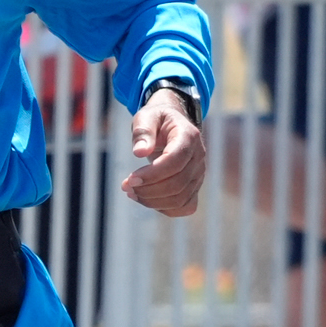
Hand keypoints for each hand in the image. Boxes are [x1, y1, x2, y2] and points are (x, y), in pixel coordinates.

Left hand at [121, 88, 205, 216]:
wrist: (171, 126)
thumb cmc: (156, 121)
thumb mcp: (146, 117)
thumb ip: (143, 132)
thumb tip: (140, 152)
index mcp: (189, 136)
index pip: (175, 161)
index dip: (152, 174)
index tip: (130, 179)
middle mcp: (199, 157)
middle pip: (177, 184)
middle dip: (148, 190)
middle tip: (126, 186)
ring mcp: (199, 173)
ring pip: (180, 198)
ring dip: (152, 201)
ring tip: (131, 192)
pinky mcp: (194, 186)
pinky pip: (186, 206)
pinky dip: (165, 209)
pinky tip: (147, 199)